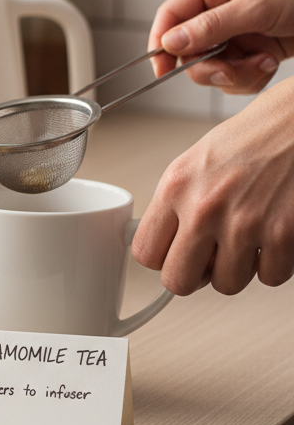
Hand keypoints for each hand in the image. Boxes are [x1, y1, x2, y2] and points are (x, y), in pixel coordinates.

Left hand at [132, 78, 293, 294]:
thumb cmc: (250, 139)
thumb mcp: (193, 165)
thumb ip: (174, 206)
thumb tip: (162, 244)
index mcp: (175, 189)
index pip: (145, 254)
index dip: (161, 260)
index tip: (173, 255)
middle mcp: (204, 208)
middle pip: (178, 282)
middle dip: (193, 276)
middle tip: (206, 260)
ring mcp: (244, 224)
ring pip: (226, 285)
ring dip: (236, 269)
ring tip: (244, 239)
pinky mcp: (282, 235)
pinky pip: (268, 277)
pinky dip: (272, 263)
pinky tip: (271, 236)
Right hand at [149, 0, 293, 92]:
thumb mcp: (259, 5)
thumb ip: (212, 26)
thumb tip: (172, 43)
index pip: (170, 15)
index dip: (161, 44)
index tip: (161, 72)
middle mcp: (220, 6)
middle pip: (188, 48)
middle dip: (209, 66)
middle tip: (230, 71)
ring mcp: (237, 29)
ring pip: (212, 66)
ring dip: (235, 74)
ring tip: (262, 65)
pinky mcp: (254, 47)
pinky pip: (235, 73)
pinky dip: (250, 78)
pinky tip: (270, 66)